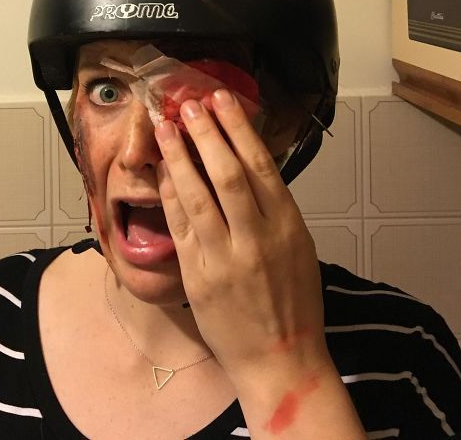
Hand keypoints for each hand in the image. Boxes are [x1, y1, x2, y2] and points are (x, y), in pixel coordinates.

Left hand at [154, 88, 328, 382]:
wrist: (280, 360)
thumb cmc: (294, 302)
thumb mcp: (298, 247)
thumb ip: (274, 208)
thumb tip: (246, 162)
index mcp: (288, 226)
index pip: (260, 165)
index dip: (237, 128)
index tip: (223, 100)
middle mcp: (256, 238)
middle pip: (227, 173)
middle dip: (207, 133)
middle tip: (189, 103)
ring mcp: (224, 258)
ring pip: (198, 196)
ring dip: (179, 156)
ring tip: (166, 126)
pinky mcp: (198, 276)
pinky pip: (181, 225)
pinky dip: (170, 194)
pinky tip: (162, 170)